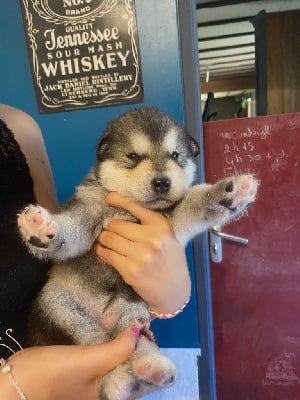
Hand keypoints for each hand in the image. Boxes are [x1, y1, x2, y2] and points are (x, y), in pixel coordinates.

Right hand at [0, 327, 138, 399]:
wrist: (20, 380)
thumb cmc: (57, 374)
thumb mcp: (91, 361)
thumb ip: (118, 349)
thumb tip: (139, 329)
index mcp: (115, 395)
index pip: (143, 378)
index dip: (150, 355)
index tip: (149, 331)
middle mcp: (110, 390)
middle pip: (133, 367)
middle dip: (138, 346)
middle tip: (139, 322)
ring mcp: (99, 380)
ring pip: (120, 361)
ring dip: (126, 343)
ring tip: (130, 322)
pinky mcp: (88, 370)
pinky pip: (107, 357)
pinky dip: (113, 344)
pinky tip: (115, 330)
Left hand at [94, 192, 190, 314]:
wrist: (175, 291)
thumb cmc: (171, 261)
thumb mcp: (168, 237)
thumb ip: (150, 225)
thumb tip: (122, 213)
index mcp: (161, 226)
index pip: (134, 207)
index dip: (117, 200)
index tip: (107, 198)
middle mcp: (151, 238)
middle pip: (116, 224)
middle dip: (108, 226)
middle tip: (106, 228)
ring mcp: (140, 255)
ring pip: (109, 239)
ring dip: (102, 238)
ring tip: (102, 239)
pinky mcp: (130, 270)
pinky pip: (108, 255)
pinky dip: (101, 251)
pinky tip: (102, 250)